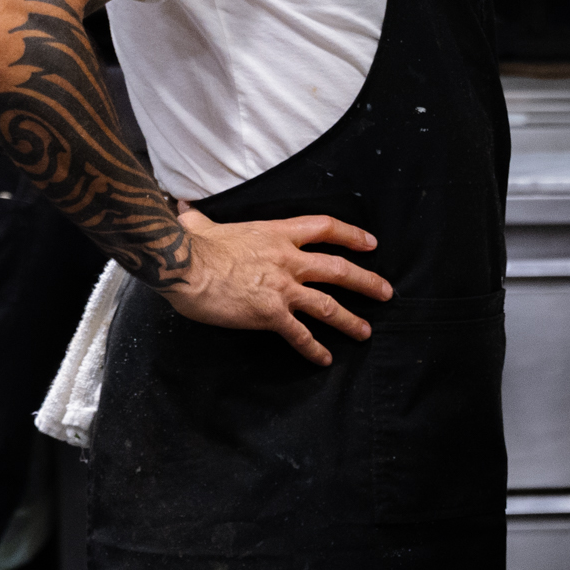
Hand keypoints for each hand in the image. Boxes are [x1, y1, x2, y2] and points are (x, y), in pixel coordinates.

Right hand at [164, 207, 392, 364]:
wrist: (184, 266)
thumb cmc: (191, 246)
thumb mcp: (200, 226)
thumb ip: (199, 219)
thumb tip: (183, 210)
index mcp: (276, 234)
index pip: (324, 228)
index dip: (351, 235)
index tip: (371, 243)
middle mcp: (288, 260)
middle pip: (339, 269)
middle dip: (366, 281)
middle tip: (386, 292)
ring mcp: (283, 288)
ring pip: (328, 305)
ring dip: (350, 320)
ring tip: (365, 332)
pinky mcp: (271, 314)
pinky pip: (300, 334)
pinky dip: (314, 348)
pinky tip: (325, 359)